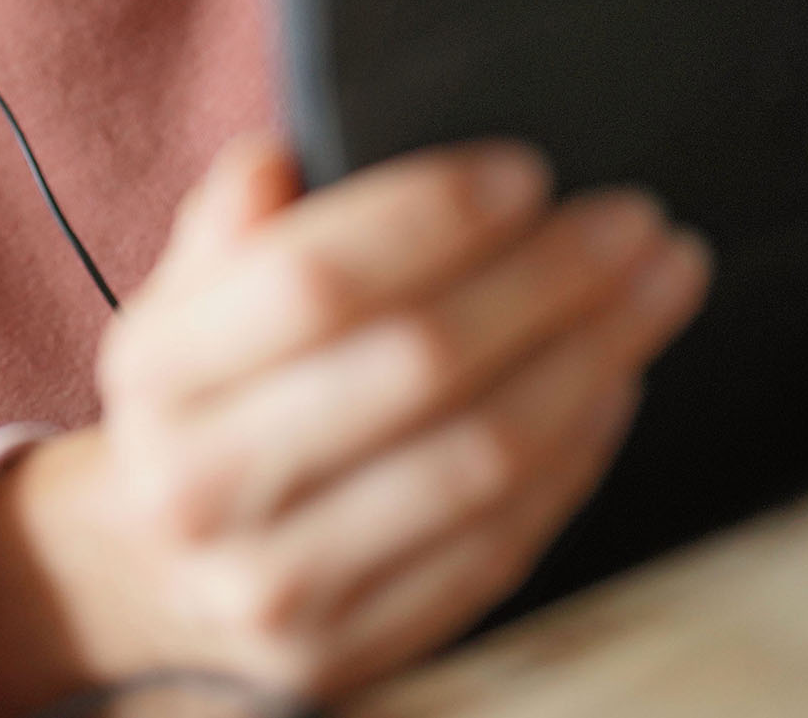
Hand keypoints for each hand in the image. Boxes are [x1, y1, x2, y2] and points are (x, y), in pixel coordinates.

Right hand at [0, 136, 708, 712]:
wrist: (151, 580)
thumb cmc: (196, 407)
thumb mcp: (178, 303)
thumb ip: (229, 226)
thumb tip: (281, 160)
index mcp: (156, 371)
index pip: (310, 280)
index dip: (430, 218)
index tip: (524, 173)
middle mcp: (204, 485)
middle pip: (416, 365)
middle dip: (548, 281)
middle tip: (632, 222)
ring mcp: (278, 581)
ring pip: (479, 459)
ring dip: (592, 360)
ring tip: (656, 287)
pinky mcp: (353, 647)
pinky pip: (499, 544)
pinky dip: (576, 456)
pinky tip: (614, 383)